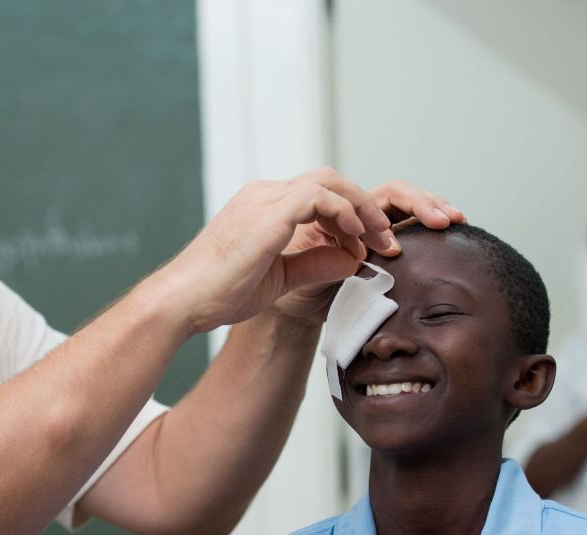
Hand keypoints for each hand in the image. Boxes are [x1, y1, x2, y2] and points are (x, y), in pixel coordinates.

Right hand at [157, 169, 462, 332]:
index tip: (382, 246)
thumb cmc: (217, 296)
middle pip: (334, 180)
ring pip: (332, 182)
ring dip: (367, 209)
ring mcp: (266, 198)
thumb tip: (353, 260)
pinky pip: (321, 197)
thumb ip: (315, 264)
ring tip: (387, 240)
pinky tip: (361, 243)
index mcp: (266, 208)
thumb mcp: (278, 280)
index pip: (323, 196)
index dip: (358, 217)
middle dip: (377, 203)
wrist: (182, 302)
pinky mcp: (269, 211)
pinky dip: (347, 216)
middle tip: (405, 230)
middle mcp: (266, 195)